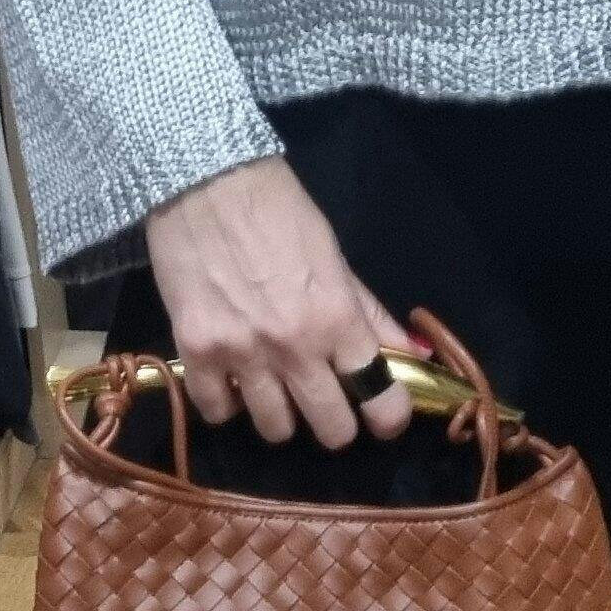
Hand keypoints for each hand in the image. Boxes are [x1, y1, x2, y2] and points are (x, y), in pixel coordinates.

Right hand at [144, 155, 416, 448]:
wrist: (203, 179)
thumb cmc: (277, 212)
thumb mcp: (335, 259)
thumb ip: (369, 315)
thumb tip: (414, 355)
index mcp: (338, 318)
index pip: (381, 399)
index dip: (387, 416)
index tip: (381, 414)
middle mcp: (295, 346)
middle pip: (331, 430)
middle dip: (335, 422)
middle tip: (325, 401)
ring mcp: (243, 354)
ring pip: (275, 430)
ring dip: (280, 413)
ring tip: (273, 386)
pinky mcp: (196, 352)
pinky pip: (218, 412)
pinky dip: (227, 402)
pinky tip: (231, 378)